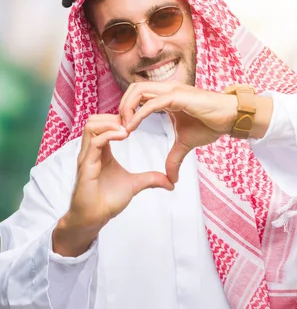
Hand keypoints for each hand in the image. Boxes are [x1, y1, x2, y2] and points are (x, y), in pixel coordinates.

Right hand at [52, 114, 173, 256]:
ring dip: (111, 123)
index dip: (119, 119)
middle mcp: (91, 151)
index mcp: (101, 151)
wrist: (93, 219)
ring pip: (91, 126)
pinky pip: (95, 142)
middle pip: (94, 119)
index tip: (137, 122)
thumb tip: (171, 182)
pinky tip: (124, 136)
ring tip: (128, 130)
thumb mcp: (135, 185)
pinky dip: (110, 135)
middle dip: (113, 116)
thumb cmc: (108, 200)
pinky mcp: (86, 166)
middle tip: (132, 122)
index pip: (103, 124)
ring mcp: (87, 157)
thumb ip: (151, 179)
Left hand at [119, 82, 238, 183]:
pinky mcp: (178, 96)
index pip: (138, 95)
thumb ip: (175, 158)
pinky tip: (132, 128)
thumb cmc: (211, 124)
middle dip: (121, 107)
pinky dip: (138, 115)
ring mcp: (172, 90)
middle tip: (118, 129)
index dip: (127, 110)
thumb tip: (172, 179)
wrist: (230, 118)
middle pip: (133, 89)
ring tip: (124, 128)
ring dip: (126, 109)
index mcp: (166, 96)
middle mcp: (167, 89)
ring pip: (138, 91)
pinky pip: (151, 103)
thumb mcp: (186, 143)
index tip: (122, 130)